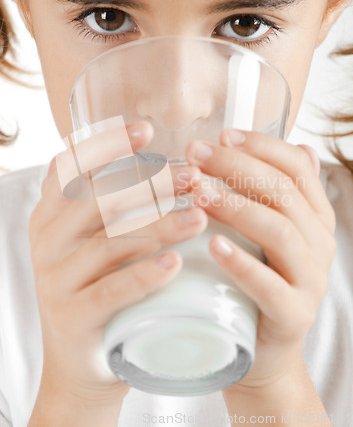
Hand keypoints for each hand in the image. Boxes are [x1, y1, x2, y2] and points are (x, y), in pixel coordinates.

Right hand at [29, 121, 206, 407]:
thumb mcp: (100, 243)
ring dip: (157, 226)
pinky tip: (174, 265)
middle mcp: (46, 242)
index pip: (71, 168)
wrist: (83, 364)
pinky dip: (143, 275)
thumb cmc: (102, 290)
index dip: (107, 145)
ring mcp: (55, 280)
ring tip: (198, 218)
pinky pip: (109, 290)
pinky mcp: (72, 318)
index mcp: (50, 216)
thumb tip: (169, 166)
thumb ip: (115, 207)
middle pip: (97, 201)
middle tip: (192, 177)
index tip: (147, 129)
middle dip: (148, 185)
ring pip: (108, 243)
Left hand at [186, 129, 335, 390]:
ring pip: (279, 231)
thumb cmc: (256, 279)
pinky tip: (213, 244)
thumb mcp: (265, 231)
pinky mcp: (292, 315)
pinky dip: (240, 263)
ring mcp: (309, 280)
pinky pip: (269, 286)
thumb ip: (275, 193)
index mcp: (313, 217)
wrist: (262, 348)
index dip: (261, 146)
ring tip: (198, 193)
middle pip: (283, 193)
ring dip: (236, 207)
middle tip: (196, 155)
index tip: (221, 135)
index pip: (297, 167)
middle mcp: (318, 243)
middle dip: (237, 168)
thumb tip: (300, 145)